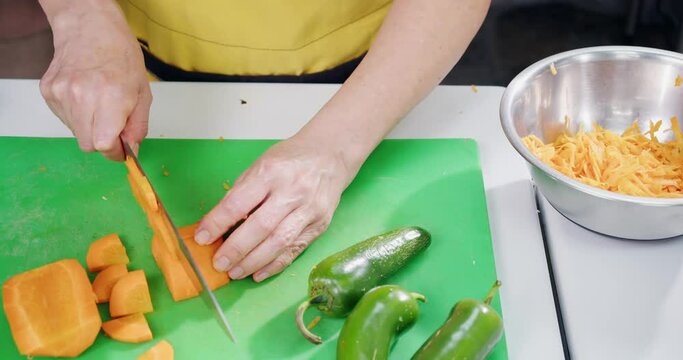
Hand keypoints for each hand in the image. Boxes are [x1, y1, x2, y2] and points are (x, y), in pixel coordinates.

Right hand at [39, 2, 149, 159]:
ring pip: (76, 133)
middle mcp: (82, 96)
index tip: (121, 149)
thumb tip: (132, 150)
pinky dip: (77, 115)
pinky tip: (85, 96)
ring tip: (98, 103)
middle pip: (88, 144)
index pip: (103, 145)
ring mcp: (61, 93)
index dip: (114, 152)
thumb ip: (138, 126)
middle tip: (113, 125)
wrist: (90, 29)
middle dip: (103, 141)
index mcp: (111, 98)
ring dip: (90, 127)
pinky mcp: (48, 91)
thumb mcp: (143, 93)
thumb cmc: (121, 57)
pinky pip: (65, 118)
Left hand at [195, 136, 352, 281]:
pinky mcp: (320, 224)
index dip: (218, 223)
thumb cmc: (290, 159)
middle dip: (236, 249)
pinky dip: (275, 265)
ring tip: (235, 272)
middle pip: (261, 227)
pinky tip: (258, 273)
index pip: (239, 202)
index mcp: (271, 173)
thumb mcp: (260, 165)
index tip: (202, 238)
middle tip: (218, 264)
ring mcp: (309, 210)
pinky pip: (295, 250)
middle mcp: (292, 191)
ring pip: (279, 242)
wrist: (330, 155)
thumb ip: (241, 193)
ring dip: (254, 262)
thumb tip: (218, 225)